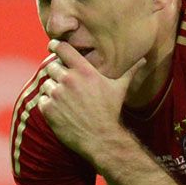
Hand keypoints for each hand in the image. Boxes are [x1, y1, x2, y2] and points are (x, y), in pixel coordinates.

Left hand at [36, 40, 142, 164]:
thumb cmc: (111, 111)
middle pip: (51, 66)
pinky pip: (42, 100)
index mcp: (84, 71)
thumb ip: (129, 71)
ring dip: (52, 90)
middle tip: (66, 84)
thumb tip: (144, 60)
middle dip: (57, 73)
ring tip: (66, 100)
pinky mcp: (48, 109)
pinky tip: (60, 110)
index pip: (62, 48)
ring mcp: (57, 94)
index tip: (52, 46)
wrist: (101, 138)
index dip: (55, 46)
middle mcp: (68, 79)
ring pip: (46, 84)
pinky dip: (48, 104)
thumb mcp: (120, 88)